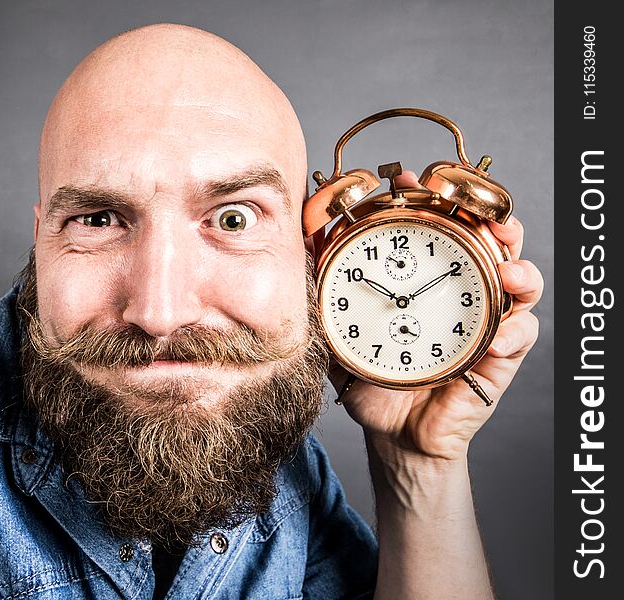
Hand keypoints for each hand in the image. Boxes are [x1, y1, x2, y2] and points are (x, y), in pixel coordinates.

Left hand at [330, 172, 543, 463]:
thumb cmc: (371, 377)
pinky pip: (519, 338)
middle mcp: (460, 294)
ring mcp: (483, 324)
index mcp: (425, 282)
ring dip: (520, 271)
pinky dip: (514, 333)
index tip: (408, 181)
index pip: (437, 229)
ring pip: (520, 285)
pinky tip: (499, 336)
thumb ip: (326, 292)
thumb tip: (302, 244)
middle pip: (491, 246)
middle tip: (489, 218)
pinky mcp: (497, 359)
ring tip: (508, 270)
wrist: (392, 432)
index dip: (429, 199)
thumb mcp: (342, 330)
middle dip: (497, 224)